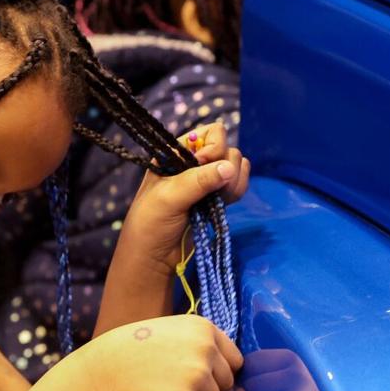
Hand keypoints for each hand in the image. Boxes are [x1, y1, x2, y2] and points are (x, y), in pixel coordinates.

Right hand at [76, 315, 242, 390]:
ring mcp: (196, 377)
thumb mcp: (169, 331)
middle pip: (227, 383)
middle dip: (206, 390)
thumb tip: (225, 367)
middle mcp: (205, 349)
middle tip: (175, 386)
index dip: (217, 372)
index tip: (197, 376)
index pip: (234, 360)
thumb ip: (197, 343)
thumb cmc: (130, 353)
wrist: (101, 373)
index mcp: (203, 328)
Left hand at [120, 122, 250, 276]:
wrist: (154, 258)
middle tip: (213, 190)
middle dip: (227, 166)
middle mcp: (193, 162)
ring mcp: (207, 181)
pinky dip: (238, 190)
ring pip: (236, 166)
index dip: (214, 148)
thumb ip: (199, 181)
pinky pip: (238, 183)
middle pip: (228, 148)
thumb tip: (230, 167)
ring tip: (219, 200)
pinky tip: (226, 203)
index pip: (210, 133)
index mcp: (176, 153)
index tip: (204, 167)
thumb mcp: (170, 198)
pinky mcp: (216, 198)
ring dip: (234, 181)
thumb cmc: (151, 224)